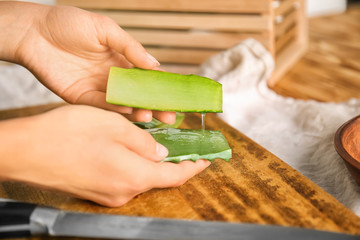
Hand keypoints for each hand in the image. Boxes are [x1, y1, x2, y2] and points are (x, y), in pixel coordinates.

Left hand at [0, 2, 174, 123]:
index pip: (144, 77)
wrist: (33, 32)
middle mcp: (111, 77)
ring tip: (151, 115)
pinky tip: (129, 110)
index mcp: (120, 60)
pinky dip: (115, 109)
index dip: (160, 87)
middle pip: (137, 95)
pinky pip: (101, 105)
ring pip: (122, 103)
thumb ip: (130, 47)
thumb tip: (154, 65)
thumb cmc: (69, 24)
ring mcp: (97, 88)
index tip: (174, 96)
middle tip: (170, 116)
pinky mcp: (81, 97)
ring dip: (137, 110)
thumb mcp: (105, 29)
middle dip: (154, 105)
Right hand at [0, 105, 209, 206]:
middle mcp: (123, 191)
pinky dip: (132, 165)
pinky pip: (123, 178)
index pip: (176, 176)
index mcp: (134, 175)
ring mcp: (108, 195)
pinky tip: (128, 149)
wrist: (26, 151)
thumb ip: (144, 142)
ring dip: (150, 161)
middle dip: (172, 160)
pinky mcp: (95, 192)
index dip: (194, 167)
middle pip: (158, 177)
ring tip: (153, 141)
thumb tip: (161, 152)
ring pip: (140, 176)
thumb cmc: (67, 134)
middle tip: (180, 143)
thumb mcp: (115, 126)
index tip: (207, 159)